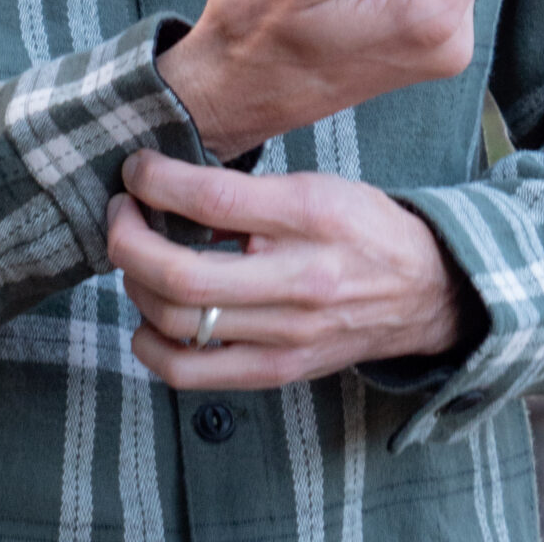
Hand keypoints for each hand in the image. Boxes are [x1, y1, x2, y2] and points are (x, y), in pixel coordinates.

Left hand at [107, 152, 471, 389]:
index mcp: (308, 217)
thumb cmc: (362, 227)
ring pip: (175, 325)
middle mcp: (296, 283)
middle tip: (120, 211)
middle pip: (180, 275)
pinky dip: (152, 345)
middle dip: (126, 239)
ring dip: (133, 285)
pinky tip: (149, 315)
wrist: (423, 293)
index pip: (212, 198)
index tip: (135, 168)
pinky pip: (190, 374)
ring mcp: (285, 337)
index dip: (156, 180)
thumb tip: (168, 190)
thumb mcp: (313, 186)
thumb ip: (245, 193)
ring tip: (135, 256)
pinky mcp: (276, 372)